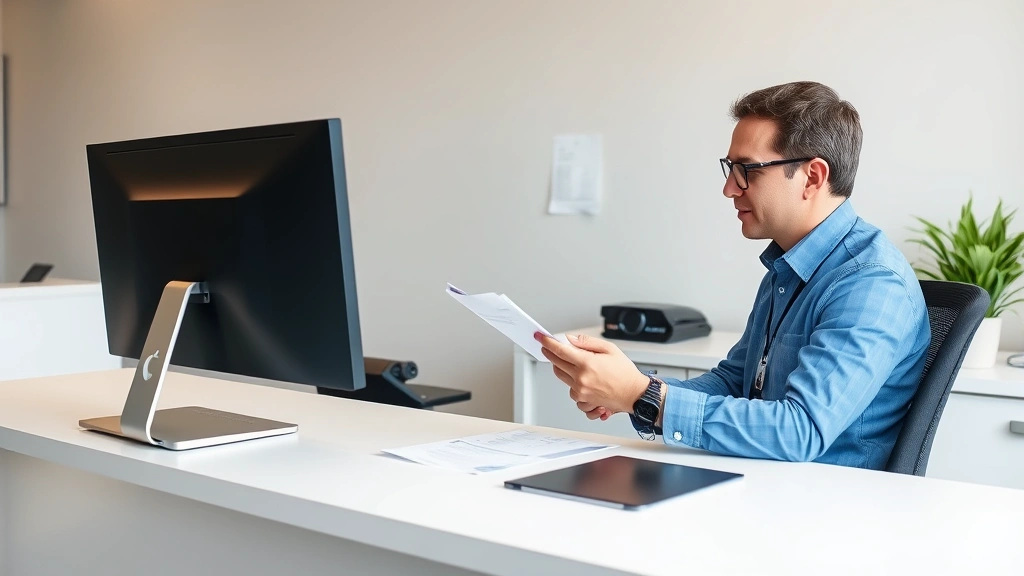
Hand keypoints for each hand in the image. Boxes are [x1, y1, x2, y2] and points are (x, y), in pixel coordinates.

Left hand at [534, 331, 649, 419]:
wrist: (635, 394)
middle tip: (548, 348)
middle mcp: (581, 379)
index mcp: (587, 363)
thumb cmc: (626, 373)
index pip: (560, 351)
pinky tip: (582, 381)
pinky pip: (571, 392)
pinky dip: (573, 386)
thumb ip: (587, 342)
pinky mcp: (584, 402)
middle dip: (550, 354)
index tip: (541, 338)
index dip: (548, 343)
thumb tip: (570, 339)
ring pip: (561, 378)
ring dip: (563, 369)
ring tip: (574, 365)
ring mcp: (581, 392)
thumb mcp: (610, 349)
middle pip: (556, 364)